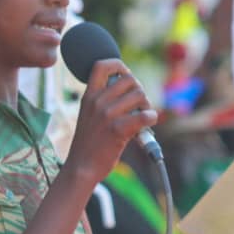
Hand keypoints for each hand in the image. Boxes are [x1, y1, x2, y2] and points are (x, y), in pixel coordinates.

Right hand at [64, 58, 157, 182]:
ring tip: (142, 116)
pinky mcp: (118, 130)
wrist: (81, 167)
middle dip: (139, 90)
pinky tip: (148, 123)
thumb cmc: (88, 143)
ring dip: (146, 105)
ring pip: (139, 96)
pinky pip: (145, 116)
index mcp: (88, 96)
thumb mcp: (88, 115)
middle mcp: (97, 102)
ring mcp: (107, 115)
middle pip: (129, 80)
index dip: (119, 65)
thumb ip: (103, 102)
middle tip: (139, 104)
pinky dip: (151, 118)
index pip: (102, 65)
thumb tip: (131, 91)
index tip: (126, 76)